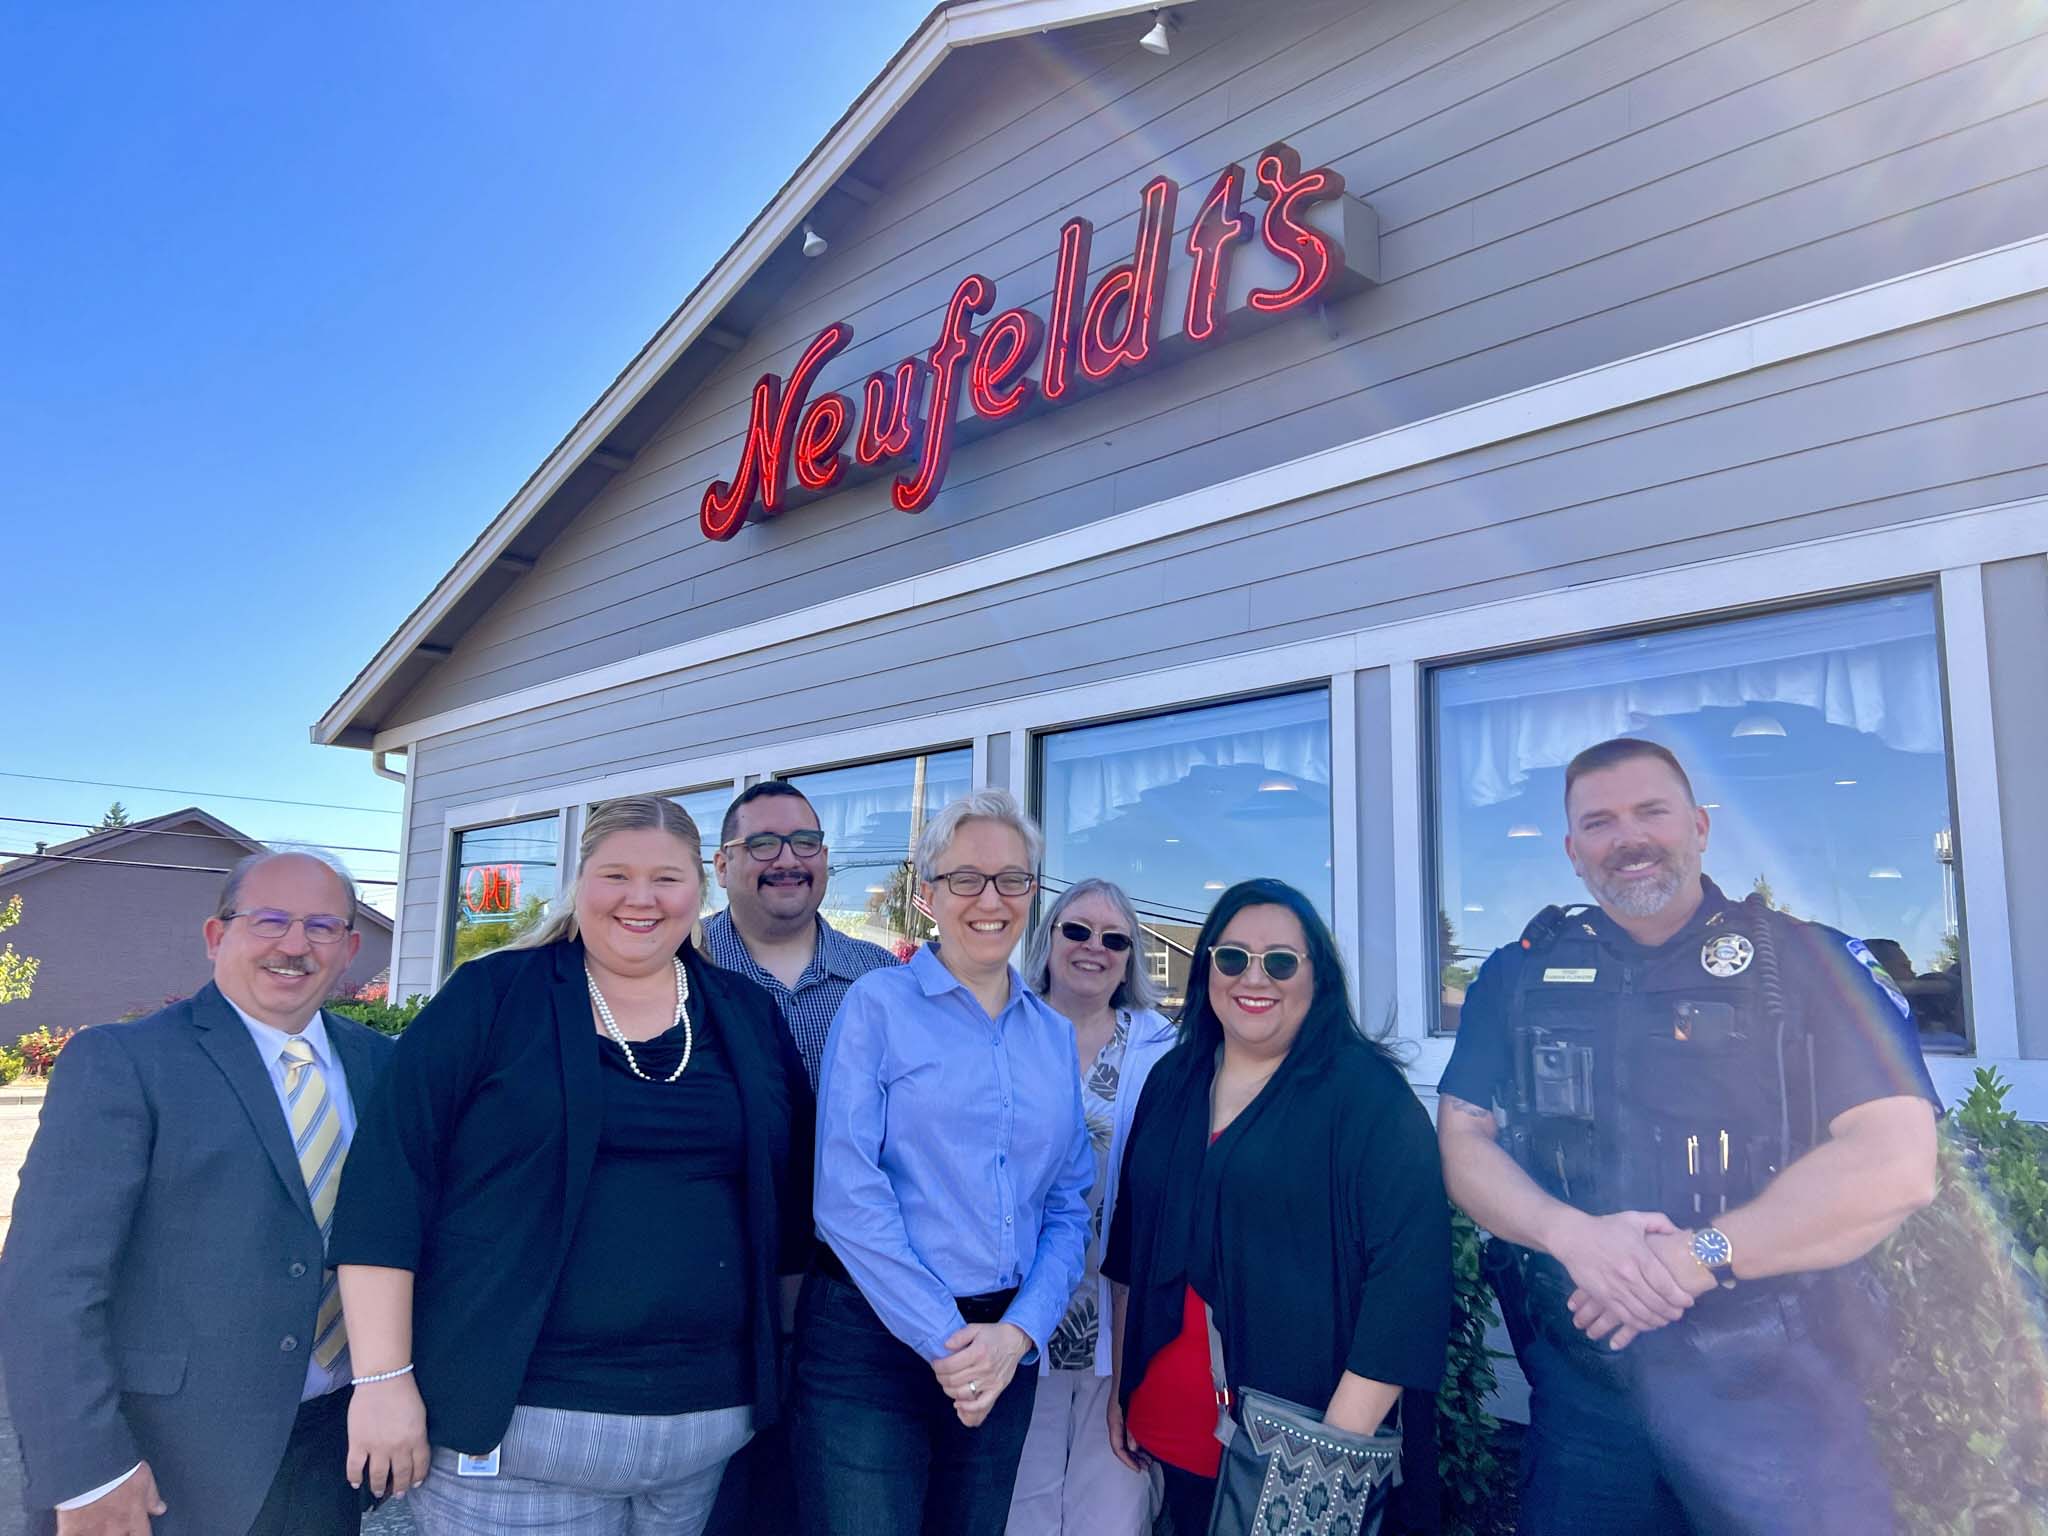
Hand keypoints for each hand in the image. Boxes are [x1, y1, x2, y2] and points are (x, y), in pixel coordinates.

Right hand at [56, 1463, 164, 1535]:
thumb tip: (160, 1509)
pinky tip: (73, 1532)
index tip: (134, 1533)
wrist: (92, 1466)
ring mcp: (93, 1533)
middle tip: (113, 1528)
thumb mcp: (144, 1480)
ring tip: (96, 1529)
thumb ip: (152, 1498)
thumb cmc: (120, 1470)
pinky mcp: (72, 1532)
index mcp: (134, 1519)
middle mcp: (115, 1530)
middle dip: (118, 1535)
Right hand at [347, 1373, 430, 1497]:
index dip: (418, 1476)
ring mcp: (377, 1447)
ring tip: (379, 1492)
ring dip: (379, 1487)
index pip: (420, 1464)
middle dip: (401, 1487)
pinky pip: (355, 1467)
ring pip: (379, 1476)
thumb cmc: (403, 1393)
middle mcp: (398, 1447)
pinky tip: (356, 1483)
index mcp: (416, 1438)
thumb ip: (417, 1435)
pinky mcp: (358, 1443)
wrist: (382, 1379)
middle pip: (401, 1474)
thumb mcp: (419, 1415)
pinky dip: (355, 1478)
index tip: (415, 1483)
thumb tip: (413, 1449)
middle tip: (399, 1493)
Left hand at [932, 1321, 1029, 1427]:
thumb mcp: (975, 1328)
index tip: (936, 1363)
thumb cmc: (994, 1334)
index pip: (950, 1365)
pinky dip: (968, 1408)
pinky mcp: (996, 1389)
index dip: (938, 1366)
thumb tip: (945, 1347)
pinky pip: (981, 1405)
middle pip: (953, 1380)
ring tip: (947, 1383)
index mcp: (977, 1352)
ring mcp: (990, 1381)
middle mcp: (984, 1369)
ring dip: (949, 1390)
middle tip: (939, 1373)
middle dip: (940, 1377)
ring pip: (962, 1393)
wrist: (1016, 1340)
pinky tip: (958, 1404)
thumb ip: (959, 1336)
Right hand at [1106, 1382, 1147, 1472]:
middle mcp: (1115, 1421)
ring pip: (1126, 1440)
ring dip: (1137, 1452)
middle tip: (1148, 1466)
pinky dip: (1138, 1441)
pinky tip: (1148, 1444)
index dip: (1127, 1460)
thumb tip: (1134, 1448)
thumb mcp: (1132, 1410)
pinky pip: (1130, 1433)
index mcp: (1114, 1420)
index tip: (1139, 1469)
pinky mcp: (1126, 1414)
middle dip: (1133, 1459)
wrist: (1129, 1367)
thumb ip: (1132, 1429)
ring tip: (1150, 1459)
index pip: (1117, 1447)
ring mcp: (1120, 1417)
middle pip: (1121, 1446)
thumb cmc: (1130, 1386)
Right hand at [1549, 1209, 1696, 1344]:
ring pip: (1643, 1314)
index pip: (1665, 1285)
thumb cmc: (1605, 1228)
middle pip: (1657, 1303)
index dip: (1680, 1298)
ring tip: (1665, 1319)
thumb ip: (1660, 1222)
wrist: (1573, 1237)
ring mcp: (1615, 1289)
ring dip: (1658, 1320)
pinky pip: (1625, 1317)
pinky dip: (1640, 1325)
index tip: (1688, 1302)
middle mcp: (1629, 1276)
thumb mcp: (1634, 1218)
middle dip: (1672, 1312)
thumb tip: (1681, 1232)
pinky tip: (1647, 1323)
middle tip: (1679, 1313)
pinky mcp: (1603, 1297)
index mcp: (1640, 1256)